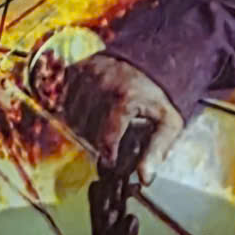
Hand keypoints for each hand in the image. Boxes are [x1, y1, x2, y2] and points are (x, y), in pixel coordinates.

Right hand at [62, 53, 184, 181]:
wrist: (154, 57)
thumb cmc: (160, 94)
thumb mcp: (169, 122)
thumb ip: (157, 150)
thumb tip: (144, 178)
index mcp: (123, 99)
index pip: (104, 140)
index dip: (108, 155)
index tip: (112, 161)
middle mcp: (101, 85)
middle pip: (86, 130)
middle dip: (97, 140)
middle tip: (110, 141)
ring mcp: (86, 75)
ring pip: (72, 116)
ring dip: (83, 126)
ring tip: (100, 126)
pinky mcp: (77, 69)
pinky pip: (65, 99)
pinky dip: (73, 109)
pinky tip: (89, 110)